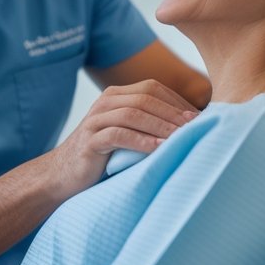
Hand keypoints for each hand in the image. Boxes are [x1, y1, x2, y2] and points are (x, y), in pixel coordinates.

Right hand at [51, 79, 198, 192]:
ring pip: (133, 113)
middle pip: (146, 98)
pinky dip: (141, 140)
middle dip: (173, 112)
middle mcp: (105, 101)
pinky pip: (118, 135)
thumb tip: (193, 124)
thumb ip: (150, 123)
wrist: (63, 175)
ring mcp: (95, 119)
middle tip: (197, 127)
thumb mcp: (128, 133)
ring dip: (161, 124)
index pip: (154, 89)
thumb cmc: (105, 156)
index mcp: (117, 95)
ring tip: (182, 137)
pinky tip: (159, 148)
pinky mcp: (89, 140)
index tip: (201, 117)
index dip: (178, 101)